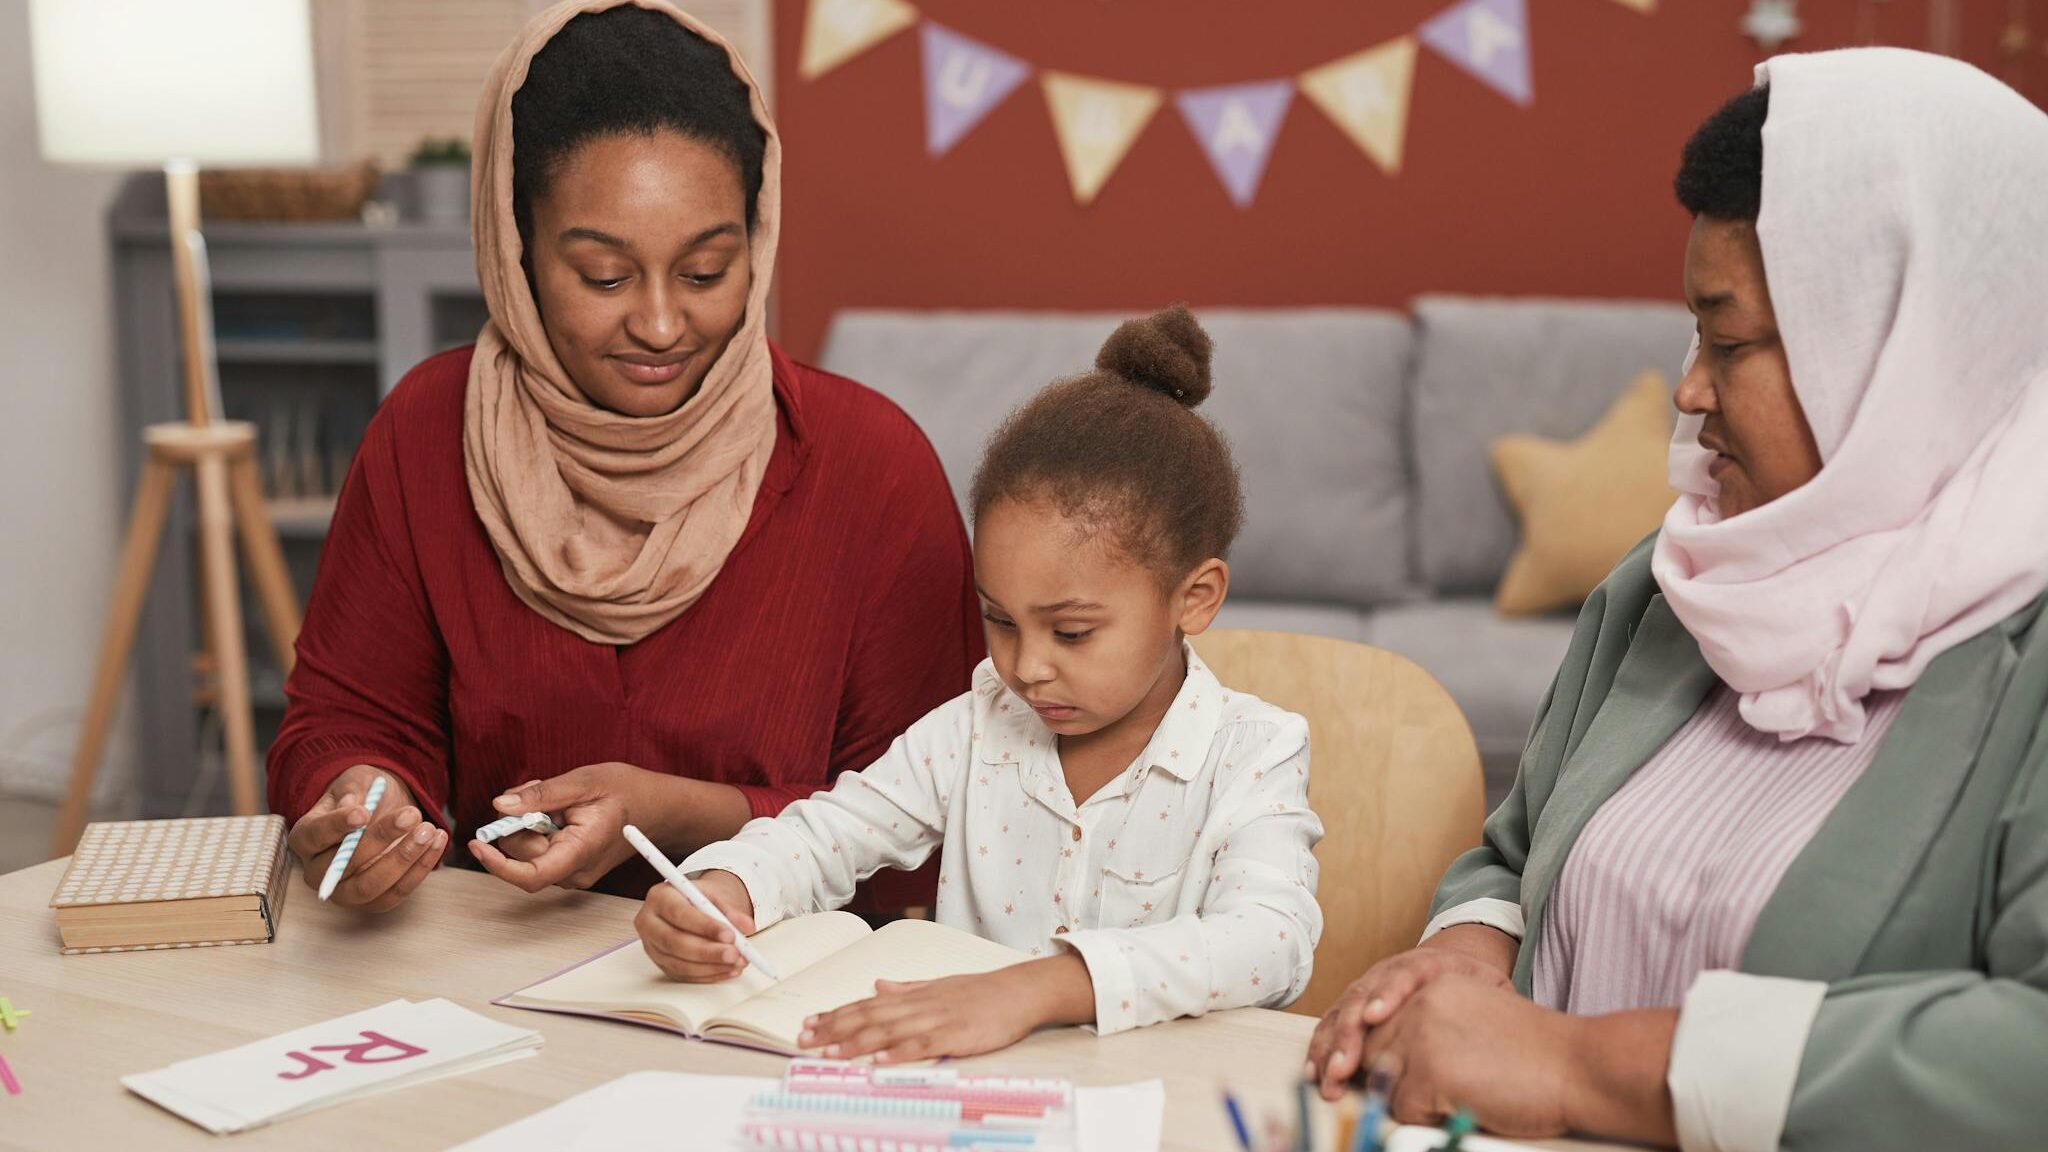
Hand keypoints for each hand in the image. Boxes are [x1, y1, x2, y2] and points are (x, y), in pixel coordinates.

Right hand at [286, 764, 446, 911]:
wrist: (382, 811)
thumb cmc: (363, 795)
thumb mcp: (356, 781)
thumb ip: (353, 791)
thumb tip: (353, 806)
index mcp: (305, 838)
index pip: (315, 835)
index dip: (337, 825)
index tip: (363, 812)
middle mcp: (318, 872)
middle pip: (343, 866)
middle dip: (380, 840)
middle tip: (411, 815)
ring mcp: (344, 892)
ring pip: (371, 885)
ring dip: (404, 858)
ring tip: (429, 830)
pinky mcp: (373, 902)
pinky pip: (398, 891)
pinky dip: (421, 868)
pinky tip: (438, 841)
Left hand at [468, 762, 650, 891]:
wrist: (658, 807)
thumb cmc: (628, 792)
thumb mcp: (584, 781)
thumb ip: (541, 795)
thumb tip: (501, 806)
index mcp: (581, 850)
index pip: (532, 875)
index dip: (498, 864)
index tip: (478, 844)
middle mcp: (575, 871)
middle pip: (523, 857)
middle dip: (517, 824)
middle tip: (534, 791)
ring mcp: (573, 872)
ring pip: (529, 853)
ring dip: (527, 824)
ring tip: (553, 799)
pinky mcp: (570, 866)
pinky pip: (539, 851)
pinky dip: (537, 829)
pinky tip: (555, 810)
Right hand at [635, 870, 757, 981]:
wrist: (686, 904)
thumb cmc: (697, 898)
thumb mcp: (713, 895)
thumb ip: (730, 910)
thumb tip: (747, 927)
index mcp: (659, 897)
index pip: (680, 914)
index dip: (705, 926)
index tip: (729, 934)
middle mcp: (649, 922)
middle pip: (675, 942)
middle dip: (708, 951)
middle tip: (734, 954)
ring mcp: (651, 946)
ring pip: (679, 963)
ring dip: (711, 966)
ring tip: (736, 963)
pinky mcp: (660, 963)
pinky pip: (683, 975)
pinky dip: (708, 975)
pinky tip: (727, 970)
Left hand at [799, 954, 1093, 1063]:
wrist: (1019, 991)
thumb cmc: (981, 992)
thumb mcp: (939, 986)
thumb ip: (907, 989)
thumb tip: (877, 986)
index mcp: (913, 995)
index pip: (866, 1005)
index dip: (835, 1014)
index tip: (809, 1023)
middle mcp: (919, 1005)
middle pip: (869, 1017)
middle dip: (834, 1029)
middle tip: (805, 1040)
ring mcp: (935, 1020)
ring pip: (888, 1031)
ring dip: (856, 1042)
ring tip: (830, 1053)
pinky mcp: (954, 1036)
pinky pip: (921, 1045)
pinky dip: (897, 1053)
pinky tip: (878, 1061)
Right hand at [1308, 924, 1516, 1098]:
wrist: (1456, 960)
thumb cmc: (1477, 984)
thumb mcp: (1492, 987)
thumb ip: (1488, 1003)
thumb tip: (1490, 1036)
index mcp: (1426, 964)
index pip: (1403, 976)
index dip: (1387, 996)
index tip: (1376, 1017)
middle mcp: (1389, 972)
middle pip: (1362, 998)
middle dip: (1350, 1033)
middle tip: (1344, 1065)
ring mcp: (1368, 987)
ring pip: (1341, 1013)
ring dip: (1330, 1046)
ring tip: (1325, 1076)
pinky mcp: (1354, 1004)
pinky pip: (1332, 1023)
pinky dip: (1322, 1047)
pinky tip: (1314, 1070)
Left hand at [1357, 976, 1578, 1137]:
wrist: (1578, 1067)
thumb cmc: (1536, 1054)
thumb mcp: (1473, 1021)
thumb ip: (1429, 1028)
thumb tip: (1382, 1059)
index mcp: (1433, 987)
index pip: (1378, 1022)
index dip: (1376, 1054)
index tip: (1373, 1074)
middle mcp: (1420, 1005)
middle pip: (1371, 1051)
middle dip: (1388, 1079)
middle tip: (1430, 1094)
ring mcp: (1421, 1038)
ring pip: (1383, 1082)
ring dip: (1414, 1099)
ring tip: (1458, 1096)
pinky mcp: (1428, 1073)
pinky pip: (1404, 1110)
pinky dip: (1430, 1120)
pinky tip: (1466, 1107)